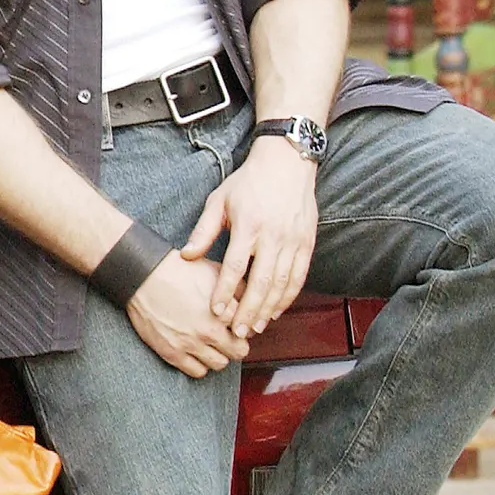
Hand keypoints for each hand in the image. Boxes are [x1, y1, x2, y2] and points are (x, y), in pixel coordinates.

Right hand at [126, 251, 253, 376]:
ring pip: (220, 364)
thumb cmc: (178, 270)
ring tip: (210, 344)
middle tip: (226, 337)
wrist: (142, 275)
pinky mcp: (172, 352)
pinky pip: (198, 372)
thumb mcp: (214, 270)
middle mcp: (209, 330)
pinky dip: (200, 364)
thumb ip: (236, 287)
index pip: (247, 330)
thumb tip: (251, 299)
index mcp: (222, 310)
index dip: (243, 326)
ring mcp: (190, 344)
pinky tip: (195, 352)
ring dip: (218, 355)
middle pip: (239, 351)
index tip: (236, 324)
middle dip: (235, 343)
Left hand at [182, 139, 318, 333]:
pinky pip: (299, 276)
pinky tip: (277, 310)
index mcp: (249, 225)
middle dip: (249, 310)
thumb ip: (204, 231)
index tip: (216, 311)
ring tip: (256, 326)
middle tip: (237, 331)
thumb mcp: (219, 201)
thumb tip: (186, 256)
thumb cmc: (248, 182)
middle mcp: (274, 235)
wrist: (286, 163)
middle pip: (261, 281)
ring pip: (283, 283)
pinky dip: (289, 296)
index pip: (235, 266)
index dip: (225, 291)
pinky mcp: (307, 243)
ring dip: (269, 308)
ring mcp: (293, 240)